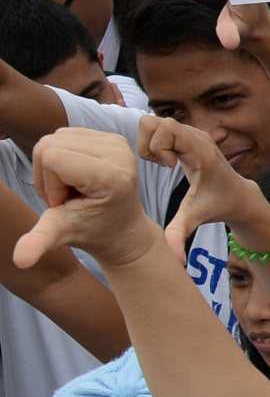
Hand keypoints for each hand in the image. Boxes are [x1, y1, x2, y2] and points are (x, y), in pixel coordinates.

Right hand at [13, 128, 160, 271]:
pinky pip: (65, 135)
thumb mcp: (62, 234)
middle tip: (69, 197)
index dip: (49, 183)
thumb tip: (19, 261)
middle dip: (48, 174)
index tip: (67, 203)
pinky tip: (78, 177)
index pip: (51, 156)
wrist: (122, 228)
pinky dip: (62, 156)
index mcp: (111, 175)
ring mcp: (117, 142)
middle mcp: (119, 152)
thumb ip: (40, 241)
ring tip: (74, 189)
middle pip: (48, 144)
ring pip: (54, 138)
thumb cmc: (93, 231)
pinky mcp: (112, 137)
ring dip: (54, 166)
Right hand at [143, 117, 269, 256]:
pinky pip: (160, 128)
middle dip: (149, 144)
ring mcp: (193, 133)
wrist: (239, 195)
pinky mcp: (188, 135)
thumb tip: (174, 259)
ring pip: (155, 122)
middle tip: (162, 166)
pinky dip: (156, 142)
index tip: (168, 168)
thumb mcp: (195, 218)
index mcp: (200, 150)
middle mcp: (197, 136)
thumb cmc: (218, 205)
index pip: (165, 127)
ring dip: (151, 143)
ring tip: (165, 165)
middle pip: (154, 121)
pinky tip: (168, 163)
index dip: (157, 146)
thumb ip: (179, 235)